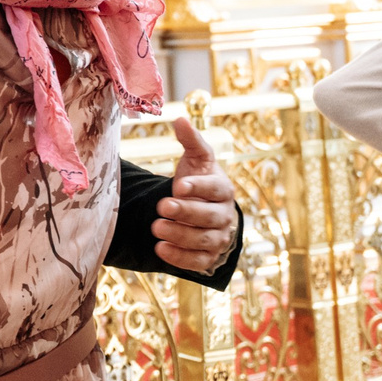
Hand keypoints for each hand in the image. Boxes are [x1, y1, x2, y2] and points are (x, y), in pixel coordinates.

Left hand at [154, 117, 238, 274]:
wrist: (202, 211)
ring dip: (180, 235)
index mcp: (223, 188)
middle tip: (162, 206)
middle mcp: (225, 215)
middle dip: (186, 212)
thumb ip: (191, 140)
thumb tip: (180, 119)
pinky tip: (160, 249)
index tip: (178, 185)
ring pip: (203, 240)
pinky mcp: (208, 258)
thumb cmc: (198, 180)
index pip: (215, 188)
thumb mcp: (196, 159)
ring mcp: (219, 238)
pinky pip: (198, 261)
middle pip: (209, 216)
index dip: (198, 187)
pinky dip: (180, 257)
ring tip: (156, 228)